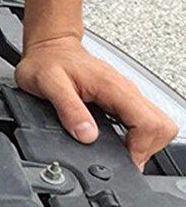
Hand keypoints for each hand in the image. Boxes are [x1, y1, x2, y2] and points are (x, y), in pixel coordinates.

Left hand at [16, 35, 177, 169]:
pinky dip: (135, 135)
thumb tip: (86, 135)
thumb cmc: (46, 62)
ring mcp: (125, 94)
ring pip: (155, 123)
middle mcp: (125, 89)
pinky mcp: (121, 98)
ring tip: (120, 150)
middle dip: (146, 148)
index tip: (124, 158)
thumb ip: (69, 110)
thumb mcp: (49, 85)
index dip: (141, 147)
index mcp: (113, 86)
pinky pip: (142, 120)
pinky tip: (117, 140)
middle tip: (123, 157)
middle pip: (161, 126)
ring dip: (142, 142)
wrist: (48, 48)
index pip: (150, 123)